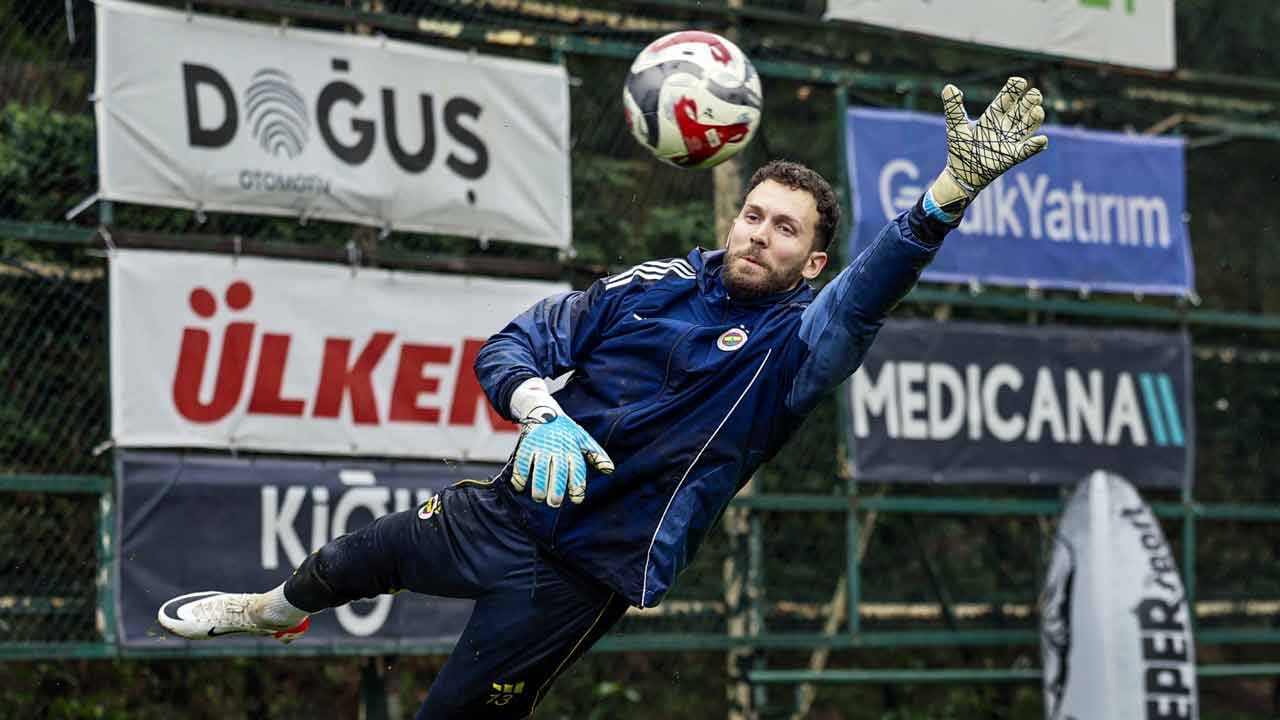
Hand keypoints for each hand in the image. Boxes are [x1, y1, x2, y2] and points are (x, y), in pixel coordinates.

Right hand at [509, 380, 613, 506]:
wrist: (544, 411)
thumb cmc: (566, 432)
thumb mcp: (583, 440)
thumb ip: (597, 455)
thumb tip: (610, 470)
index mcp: (573, 448)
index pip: (577, 468)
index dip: (577, 484)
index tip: (577, 499)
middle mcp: (558, 448)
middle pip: (559, 471)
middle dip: (556, 488)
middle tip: (555, 503)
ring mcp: (542, 446)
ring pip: (540, 468)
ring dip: (539, 485)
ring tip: (539, 498)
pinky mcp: (527, 446)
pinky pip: (522, 462)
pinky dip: (520, 475)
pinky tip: (520, 487)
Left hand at [928, 76, 1048, 217]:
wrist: (961, 172)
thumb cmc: (960, 147)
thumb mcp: (956, 126)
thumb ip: (953, 107)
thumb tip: (949, 87)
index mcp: (993, 115)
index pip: (1007, 98)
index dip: (1014, 89)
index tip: (1019, 81)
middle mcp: (1006, 125)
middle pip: (1023, 108)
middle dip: (1031, 100)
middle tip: (1034, 94)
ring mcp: (1011, 140)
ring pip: (1030, 125)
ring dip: (1035, 118)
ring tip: (1037, 111)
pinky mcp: (1013, 157)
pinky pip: (1027, 150)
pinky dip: (1034, 146)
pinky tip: (1041, 140)